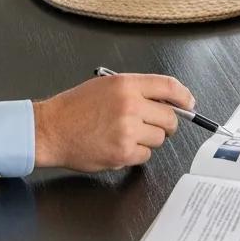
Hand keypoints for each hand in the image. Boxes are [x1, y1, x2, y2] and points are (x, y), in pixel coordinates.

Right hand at [32, 74, 190, 171]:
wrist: (51, 130)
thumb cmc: (75, 108)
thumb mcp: (106, 86)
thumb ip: (137, 90)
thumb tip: (168, 100)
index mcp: (126, 85)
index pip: (169, 87)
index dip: (184, 97)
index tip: (189, 104)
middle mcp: (130, 105)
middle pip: (170, 118)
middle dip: (166, 124)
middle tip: (153, 125)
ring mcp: (127, 130)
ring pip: (159, 139)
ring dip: (148, 139)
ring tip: (125, 134)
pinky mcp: (123, 153)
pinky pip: (145, 156)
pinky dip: (136, 154)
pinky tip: (118, 145)